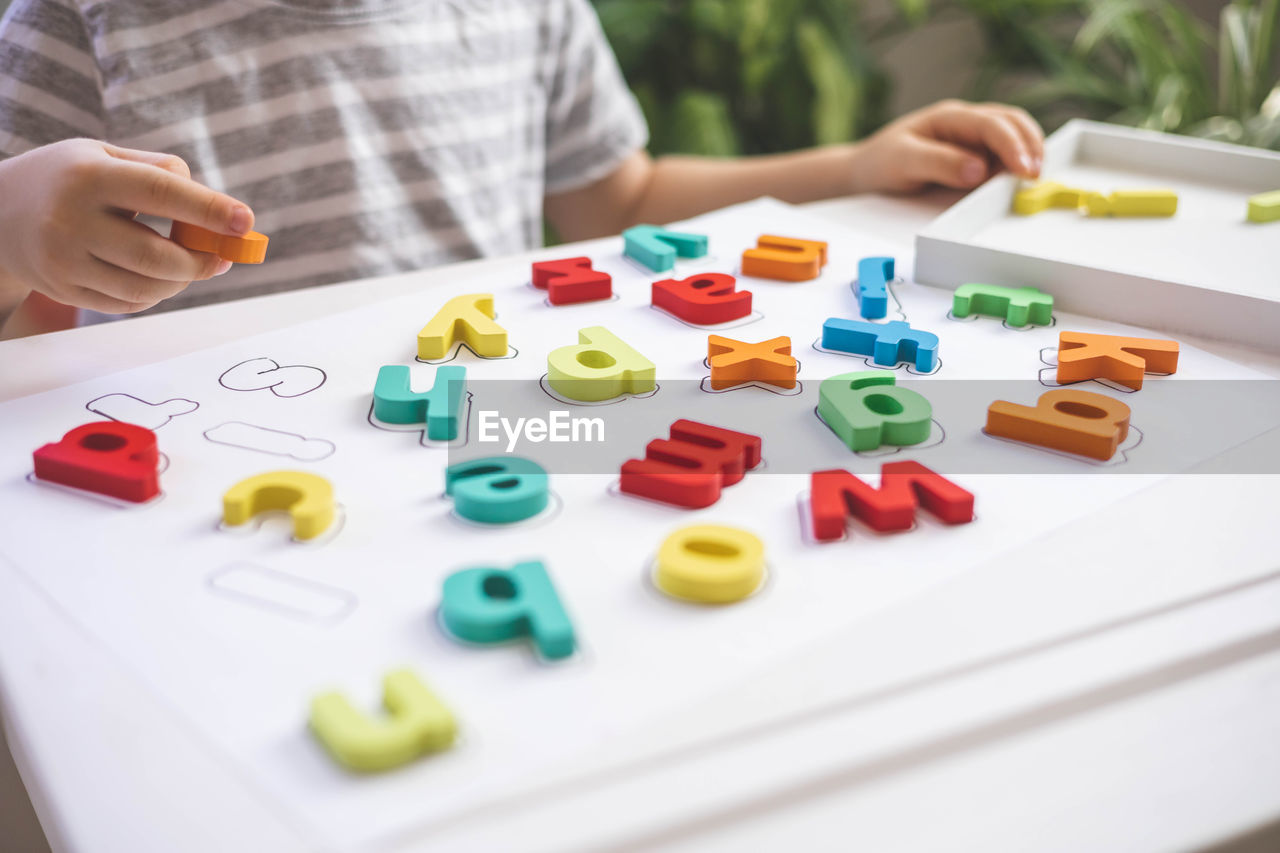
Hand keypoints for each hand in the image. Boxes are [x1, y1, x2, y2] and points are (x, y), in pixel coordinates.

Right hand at [0, 138, 254, 313]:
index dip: (209, 210)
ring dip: (183, 281)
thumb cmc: (69, 178)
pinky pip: (128, 303)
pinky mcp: (64, 289)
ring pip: (147, 287)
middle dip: (202, 261)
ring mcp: (64, 260)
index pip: (162, 193)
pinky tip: (159, 276)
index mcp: (89, 176)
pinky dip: (156, 293)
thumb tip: (217, 211)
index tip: (246, 221)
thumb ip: (161, 172)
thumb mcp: (105, 156)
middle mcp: (71, 219)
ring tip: (191, 264)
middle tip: (223, 256)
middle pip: (158, 256)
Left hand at [849, 100, 1043, 194]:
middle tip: (1038, 176)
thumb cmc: (881, 161)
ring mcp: (973, 139)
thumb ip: (940, 163)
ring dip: (1028, 155)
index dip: (1012, 145)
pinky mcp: (975, 157)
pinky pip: (1002, 158)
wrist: (865, 171)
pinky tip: (1018, 183)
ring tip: (1033, 181)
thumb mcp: (903, 162)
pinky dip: (1015, 167)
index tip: (1025, 170)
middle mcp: (966, 123)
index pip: (991, 124)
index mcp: (949, 117)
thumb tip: (979, 170)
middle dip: (1031, 145)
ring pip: (1013, 137)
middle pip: (1012, 122)